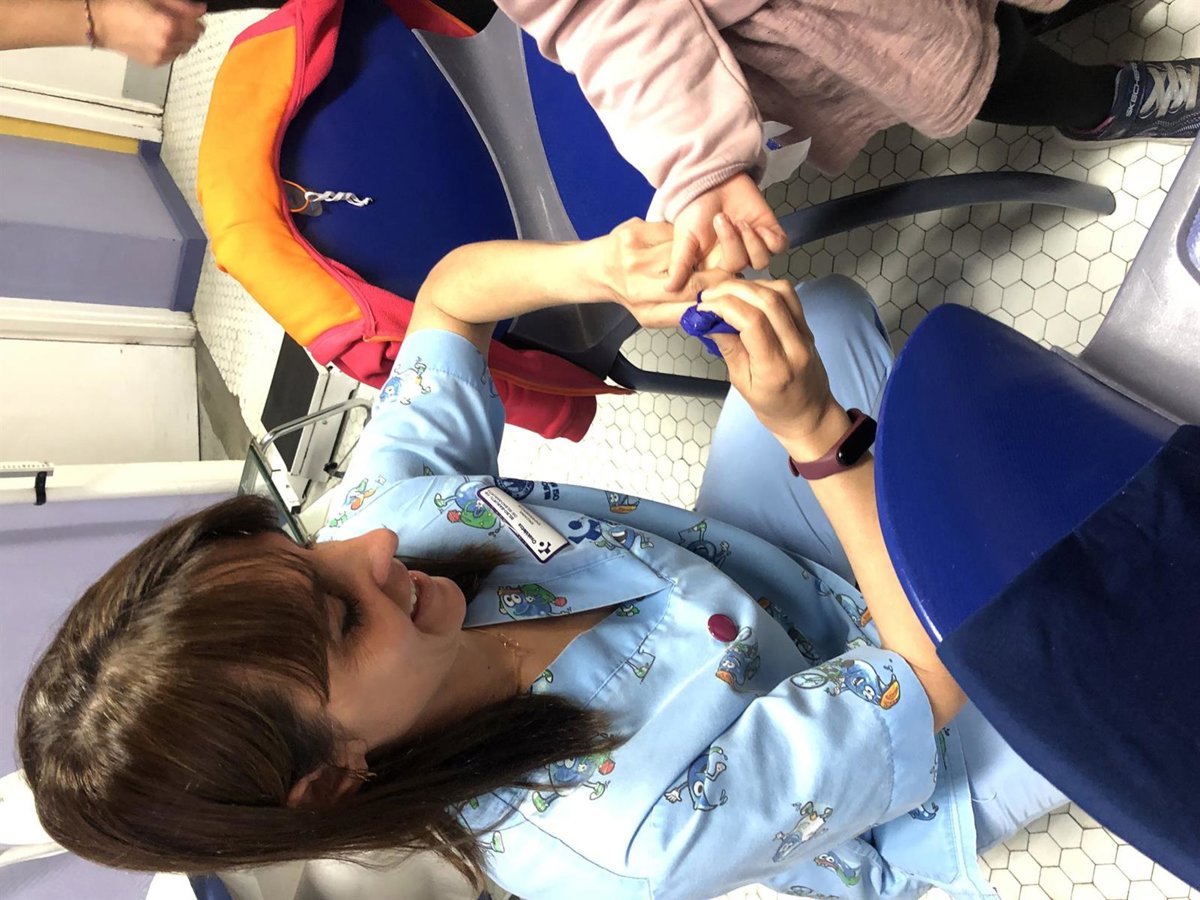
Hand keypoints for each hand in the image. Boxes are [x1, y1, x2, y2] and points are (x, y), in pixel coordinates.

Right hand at [92, 0, 206, 66]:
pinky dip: (170, 47)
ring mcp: (162, 56)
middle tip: (176, 19)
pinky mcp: (155, 63)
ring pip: (185, 48)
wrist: (99, 23)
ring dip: (181, 39)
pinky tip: (157, 37)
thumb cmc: (122, 5)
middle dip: (189, 28)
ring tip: (164, 28)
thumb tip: (200, 9)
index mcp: (170, 27)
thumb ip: (180, 5)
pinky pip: (172, 56)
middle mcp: (168, 44)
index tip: (191, 11)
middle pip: (194, 38)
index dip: (195, 16)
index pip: (198, 25)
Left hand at [599, 219, 726, 328]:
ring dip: (692, 251)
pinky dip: (675, 236)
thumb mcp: (651, 315)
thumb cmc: (628, 292)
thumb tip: (712, 311)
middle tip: (723, 269)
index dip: (716, 290)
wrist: (597, 269)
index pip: (691, 296)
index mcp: (646, 306)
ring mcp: (634, 254)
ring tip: (692, 256)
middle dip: (711, 270)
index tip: (728, 287)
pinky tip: (671, 242)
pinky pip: (669, 231)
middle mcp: (637, 282)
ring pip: (683, 249)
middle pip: (690, 273)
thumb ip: (679, 315)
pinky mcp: (633, 231)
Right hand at [666, 173, 786, 291]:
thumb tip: (669, 289)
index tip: (712, 258)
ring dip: (751, 240)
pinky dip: (771, 238)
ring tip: (739, 220)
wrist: (712, 179)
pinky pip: (779, 247)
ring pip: (761, 260)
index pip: (723, 285)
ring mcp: (753, 247)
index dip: (721, 275)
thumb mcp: (683, 238)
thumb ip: (680, 264)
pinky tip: (757, 225)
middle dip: (732, 243)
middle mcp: (735, 260)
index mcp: (714, 267)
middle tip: (721, 219)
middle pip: (742, 268)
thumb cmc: (695, 209)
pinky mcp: (770, 233)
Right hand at [698, 279, 845, 454]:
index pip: (752, 321)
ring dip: (750, 285)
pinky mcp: (807, 326)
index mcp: (776, 367)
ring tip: (726, 292)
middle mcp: (795, 346)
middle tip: (709, 295)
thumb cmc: (775, 408)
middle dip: (732, 290)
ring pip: (780, 291)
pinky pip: (789, 296)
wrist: (810, 415)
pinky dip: (765, 287)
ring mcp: (805, 333)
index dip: (723, 306)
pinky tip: (748, 294)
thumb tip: (709, 321)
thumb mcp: (743, 384)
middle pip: (766, 300)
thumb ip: (729, 348)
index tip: (703, 308)